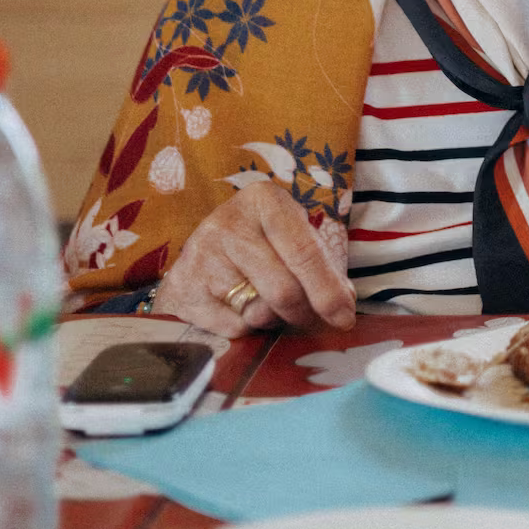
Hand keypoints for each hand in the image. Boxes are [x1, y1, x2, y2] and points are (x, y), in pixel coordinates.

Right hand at [157, 180, 358, 338]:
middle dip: (304, 313)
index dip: (327, 291)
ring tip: (269, 304)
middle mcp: (229, 222)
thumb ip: (319, 266)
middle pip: (283, 290)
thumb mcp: (290, 237)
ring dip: (274, 320)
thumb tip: (344, 306)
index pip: (304, 252)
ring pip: (258, 312)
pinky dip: (247, 328)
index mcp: (264, 200)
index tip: (344, 319)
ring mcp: (201, 255)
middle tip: (311, 321)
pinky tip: (240, 308)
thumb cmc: (259, 242)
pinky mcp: (184, 287)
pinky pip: (233, 328)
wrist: (201, 252)